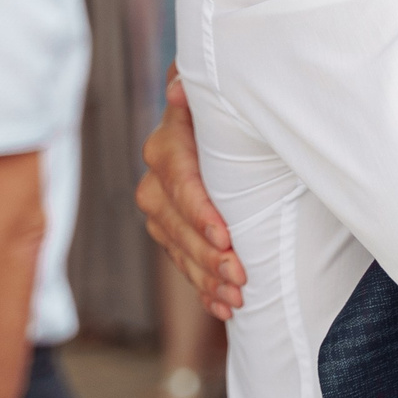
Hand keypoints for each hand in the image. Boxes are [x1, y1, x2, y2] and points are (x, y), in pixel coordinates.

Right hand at [135, 69, 243, 319]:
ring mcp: (160, 203)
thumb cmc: (234, 105)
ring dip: (205, 277)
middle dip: (207, 255)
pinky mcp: (169, 226)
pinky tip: (222, 309)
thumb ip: (198, 90)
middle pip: (175, 222)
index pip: (180, 180)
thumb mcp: (222, 96)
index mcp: (170, 140)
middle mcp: (157, 174)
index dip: (200, 212)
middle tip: (239, 278)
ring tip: (236, 301)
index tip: (225, 238)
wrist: (228, 119)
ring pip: (176, 246)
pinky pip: (180, 259)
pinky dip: (201, 286)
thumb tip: (178, 89)